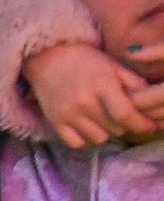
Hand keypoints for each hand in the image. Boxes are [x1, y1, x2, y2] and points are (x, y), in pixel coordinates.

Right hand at [22, 42, 161, 147]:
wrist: (48, 58)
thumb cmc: (85, 61)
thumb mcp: (113, 66)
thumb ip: (133, 84)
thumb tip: (151, 102)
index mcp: (102, 85)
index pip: (125, 114)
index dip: (142, 124)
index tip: (150, 126)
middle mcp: (84, 102)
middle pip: (115, 129)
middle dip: (124, 125)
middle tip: (123, 116)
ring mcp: (67, 114)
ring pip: (98, 138)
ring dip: (106, 132)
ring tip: (104, 120)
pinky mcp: (55, 122)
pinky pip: (77, 143)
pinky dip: (86, 138)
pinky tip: (89, 127)